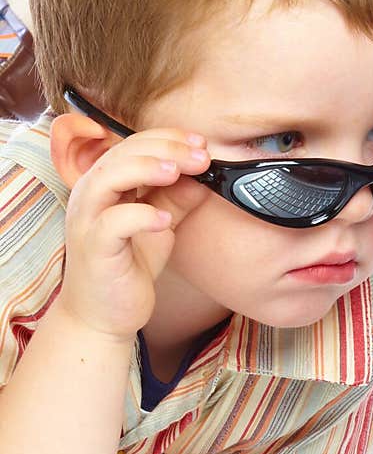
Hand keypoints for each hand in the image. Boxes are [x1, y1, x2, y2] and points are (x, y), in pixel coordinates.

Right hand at [57, 125, 211, 340]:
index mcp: (105, 184)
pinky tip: (164, 220)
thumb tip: (204, 174)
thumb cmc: (128, 266)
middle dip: (165, 149)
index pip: (132, 145)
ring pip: (108, 179)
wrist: (105, 314)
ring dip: (146, 169)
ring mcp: (88, 221)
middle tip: (200, 156)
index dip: (167, 139)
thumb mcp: (159, 225)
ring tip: (178, 172)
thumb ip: (177, 198)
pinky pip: (112, 223)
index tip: (201, 144)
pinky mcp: (94, 249)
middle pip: (121, 154)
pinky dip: (139, 215)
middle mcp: (90, 196)